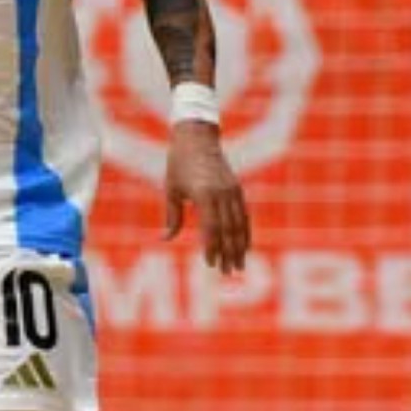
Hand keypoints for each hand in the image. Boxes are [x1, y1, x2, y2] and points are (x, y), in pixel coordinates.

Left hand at [164, 121, 249, 274]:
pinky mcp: (238, 189)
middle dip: (228, 253)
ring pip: (240, 224)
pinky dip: (245, 232)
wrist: (197, 138)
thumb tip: (165, 239)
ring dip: (240, 247)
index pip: (211, 227)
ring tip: (238, 266)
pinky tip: (245, 246)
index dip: (211, 247)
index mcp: (204, 194)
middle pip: (228, 229)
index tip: (210, 263)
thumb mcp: (171, 189)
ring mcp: (233, 191)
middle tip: (227, 273)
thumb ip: (172, 216)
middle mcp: (222, 193)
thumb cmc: (178, 164)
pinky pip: (244, 215)